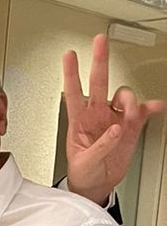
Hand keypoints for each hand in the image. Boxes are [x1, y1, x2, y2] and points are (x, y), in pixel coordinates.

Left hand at [63, 34, 164, 203]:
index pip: (73, 91)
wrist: (96, 184)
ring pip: (124, 96)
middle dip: (100, 60)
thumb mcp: (85, 162)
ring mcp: (114, 118)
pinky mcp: (130, 127)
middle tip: (100, 41)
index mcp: (79, 121)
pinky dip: (150, 107)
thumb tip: (115, 130)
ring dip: (129, 100)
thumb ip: (100, 146)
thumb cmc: (83, 172)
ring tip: (131, 114)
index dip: (71, 73)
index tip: (69, 55)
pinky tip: (157, 106)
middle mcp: (97, 114)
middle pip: (99, 81)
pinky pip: (143, 112)